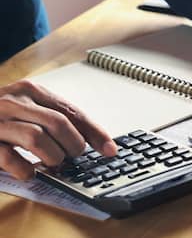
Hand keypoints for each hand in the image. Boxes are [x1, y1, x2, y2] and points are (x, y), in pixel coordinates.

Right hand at [0, 80, 116, 179]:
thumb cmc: (1, 114)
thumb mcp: (30, 107)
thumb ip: (55, 118)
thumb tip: (92, 139)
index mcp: (32, 91)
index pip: (73, 111)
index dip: (95, 132)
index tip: (110, 149)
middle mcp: (15, 101)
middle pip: (59, 123)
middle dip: (74, 145)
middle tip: (75, 156)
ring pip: (37, 138)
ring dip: (53, 157)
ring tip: (54, 163)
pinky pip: (8, 157)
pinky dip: (25, 169)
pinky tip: (29, 172)